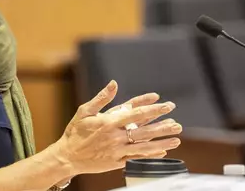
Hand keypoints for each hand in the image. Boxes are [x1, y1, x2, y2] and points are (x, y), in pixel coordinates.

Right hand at [54, 80, 181, 175]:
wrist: (67, 156)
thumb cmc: (75, 132)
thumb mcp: (85, 111)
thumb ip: (102, 98)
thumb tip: (114, 83)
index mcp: (108, 122)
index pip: (135, 114)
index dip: (151, 108)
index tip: (163, 104)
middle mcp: (115, 136)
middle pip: (144, 130)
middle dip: (162, 125)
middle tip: (176, 122)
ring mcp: (117, 150)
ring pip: (144, 145)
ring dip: (161, 141)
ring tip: (176, 138)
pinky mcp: (117, 161)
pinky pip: (137, 157)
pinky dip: (150, 154)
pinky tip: (162, 151)